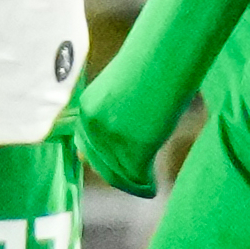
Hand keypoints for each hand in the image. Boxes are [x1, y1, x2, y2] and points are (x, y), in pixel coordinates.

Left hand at [59, 74, 183, 199]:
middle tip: (134, 184)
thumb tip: (113, 137)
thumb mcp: (122, 91)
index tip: (112, 171)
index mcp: (87, 107)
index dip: (100, 162)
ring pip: (117, 172)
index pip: (86, 144)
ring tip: (146, 187)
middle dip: (116, 176)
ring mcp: (111, 137)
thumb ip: (112, 112)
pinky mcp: (133, 148)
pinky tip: (152, 189)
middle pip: (99, 163)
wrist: (164, 59)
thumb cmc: (149, 68)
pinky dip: (144, 188)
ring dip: (131, 184)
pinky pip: (136, 177)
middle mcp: (92, 124)